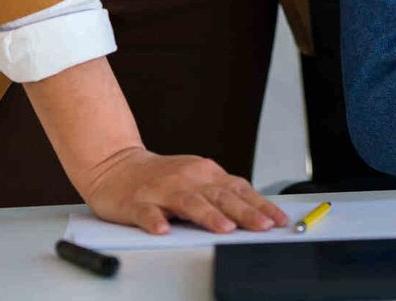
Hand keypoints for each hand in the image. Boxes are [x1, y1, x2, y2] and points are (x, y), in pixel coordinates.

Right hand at [72, 145, 287, 235]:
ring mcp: (162, 190)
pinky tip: (163, 230)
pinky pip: (147, 213)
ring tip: (224, 229)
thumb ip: (221, 194)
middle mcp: (188, 179)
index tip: (279, 220)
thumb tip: (256, 213)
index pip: (240, 190)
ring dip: (208, 216)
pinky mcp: (137, 202)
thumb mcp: (197, 180)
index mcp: (206, 174)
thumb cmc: (162, 178)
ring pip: (189, 203)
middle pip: (220, 196)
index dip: (261, 205)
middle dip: (244, 213)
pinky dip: (155, 221)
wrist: (116, 166)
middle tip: (263, 226)